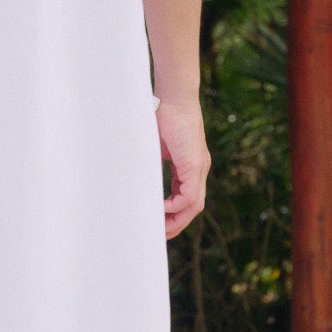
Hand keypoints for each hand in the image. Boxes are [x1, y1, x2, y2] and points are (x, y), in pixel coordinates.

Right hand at [156, 96, 209, 238]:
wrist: (173, 96)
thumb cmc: (160, 114)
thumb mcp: (153, 146)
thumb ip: (149, 163)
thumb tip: (132, 176)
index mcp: (189, 164)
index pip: (185, 196)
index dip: (173, 211)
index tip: (158, 221)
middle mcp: (198, 168)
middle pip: (193, 206)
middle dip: (177, 223)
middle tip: (160, 235)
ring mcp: (199, 167)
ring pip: (194, 204)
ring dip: (178, 219)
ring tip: (161, 229)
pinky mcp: (195, 164)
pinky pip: (189, 196)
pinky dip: (176, 206)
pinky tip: (161, 209)